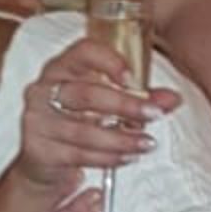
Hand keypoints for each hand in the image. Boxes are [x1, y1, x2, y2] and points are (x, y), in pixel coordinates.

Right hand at [16, 37, 178, 189]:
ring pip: (83, 130)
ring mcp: (37, 120)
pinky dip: (107, 157)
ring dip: (120, 139)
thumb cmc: (77, 120)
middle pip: (85, 94)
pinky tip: (127, 157)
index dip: (108, 62)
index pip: (82, 52)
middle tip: (154, 114)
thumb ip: (141, 97)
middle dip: (124, 105)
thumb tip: (172, 99)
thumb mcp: (108, 104)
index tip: (133, 78)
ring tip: (146, 143)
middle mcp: (44, 89)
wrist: (43, 159)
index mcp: (63, 67)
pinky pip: (78, 154)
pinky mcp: (39, 149)